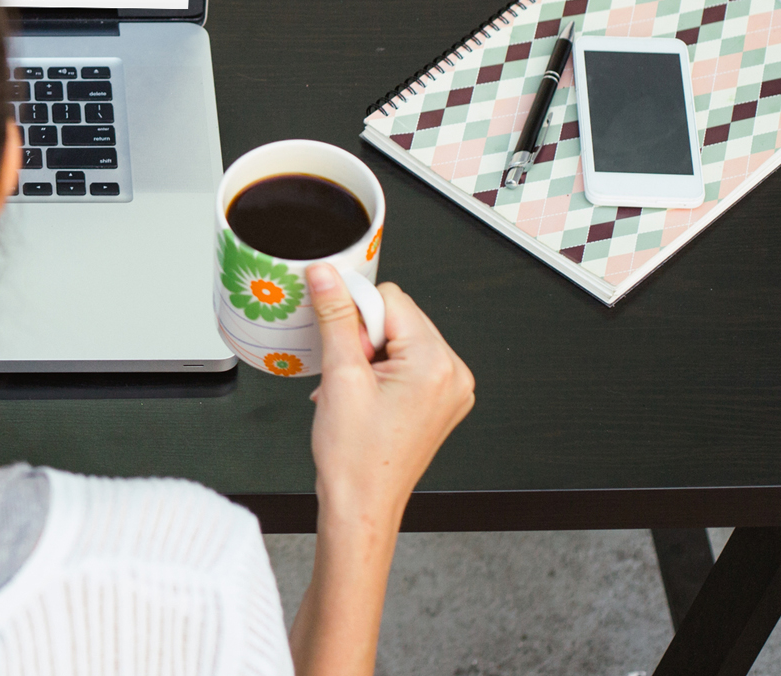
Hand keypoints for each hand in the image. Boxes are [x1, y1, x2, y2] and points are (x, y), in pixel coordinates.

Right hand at [305, 264, 474, 527]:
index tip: (341, 343)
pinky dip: (383, 370)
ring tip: (358, 390)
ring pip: (402, 338)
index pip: (392, 298)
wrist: (362, 505)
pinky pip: (410, 361)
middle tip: (350, 375)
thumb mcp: (340, 377)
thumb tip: (327, 276)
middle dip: (365, 337)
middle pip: (400, 316)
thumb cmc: (355, 459)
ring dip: (372, 354)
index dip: (356, 315)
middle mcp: (454, 375)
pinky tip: (367, 396)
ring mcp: (451, 390)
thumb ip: (335, 317)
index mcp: (435, 364)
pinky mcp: (442, 401)